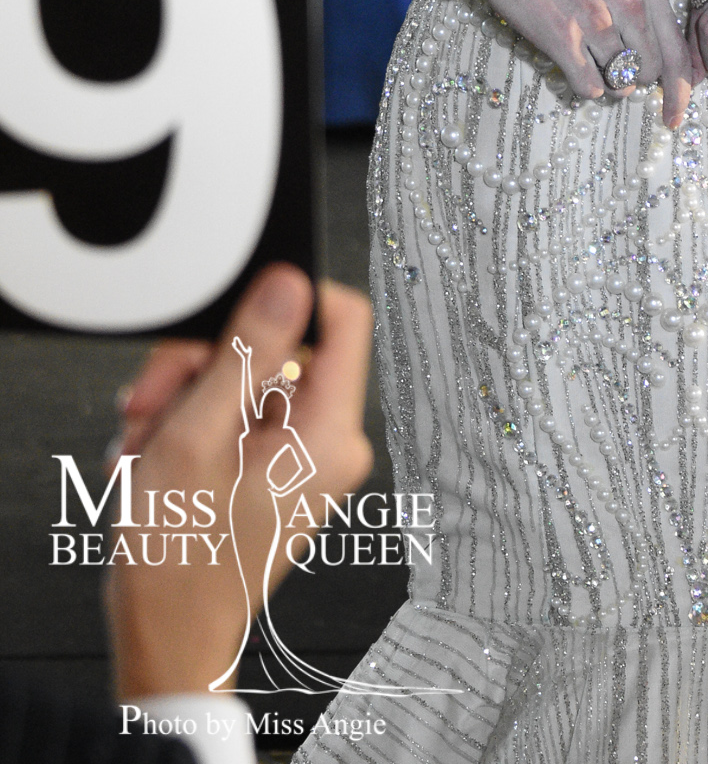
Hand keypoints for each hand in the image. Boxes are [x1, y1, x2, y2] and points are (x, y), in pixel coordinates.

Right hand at [105, 264, 372, 697]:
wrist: (165, 637)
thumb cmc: (180, 563)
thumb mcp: (198, 436)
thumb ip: (246, 352)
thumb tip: (288, 283)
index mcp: (330, 433)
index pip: (344, 317)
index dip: (288, 298)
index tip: (231, 310)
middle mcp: (329, 441)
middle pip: (278, 346)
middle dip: (204, 364)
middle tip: (153, 397)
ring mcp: (303, 455)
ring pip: (247, 376)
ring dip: (185, 398)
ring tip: (148, 441)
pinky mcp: (275, 465)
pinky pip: (238, 411)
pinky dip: (190, 423)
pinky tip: (155, 455)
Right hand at [475, 0, 700, 127]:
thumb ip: (641, 3)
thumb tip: (653, 56)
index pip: (676, 51)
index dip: (680, 90)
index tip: (674, 115)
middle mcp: (628, 2)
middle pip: (650, 71)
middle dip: (635, 76)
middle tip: (611, 61)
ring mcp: (595, 21)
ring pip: (621, 82)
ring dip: (607, 79)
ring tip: (586, 53)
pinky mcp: (562, 39)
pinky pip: (590, 88)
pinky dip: (586, 85)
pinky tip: (574, 64)